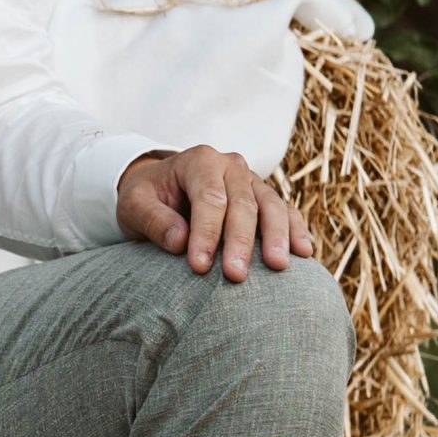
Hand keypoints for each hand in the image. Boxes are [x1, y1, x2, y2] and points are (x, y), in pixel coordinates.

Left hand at [116, 146, 313, 280]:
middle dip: (240, 242)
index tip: (199, 266)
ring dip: (276, 237)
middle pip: (243, 204)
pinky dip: (295, 230)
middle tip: (235, 275)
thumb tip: (180, 242)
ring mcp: (252, 180)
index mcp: (199, 161)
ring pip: (271, 206)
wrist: (160, 188)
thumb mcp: (134, 204)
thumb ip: (153, 219)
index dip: (206, 233)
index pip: (209, 199)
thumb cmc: (146, 197)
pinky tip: (303, 253)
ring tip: (278, 266)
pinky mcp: (264, 197)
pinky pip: (285, 212)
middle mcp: (231, 166)